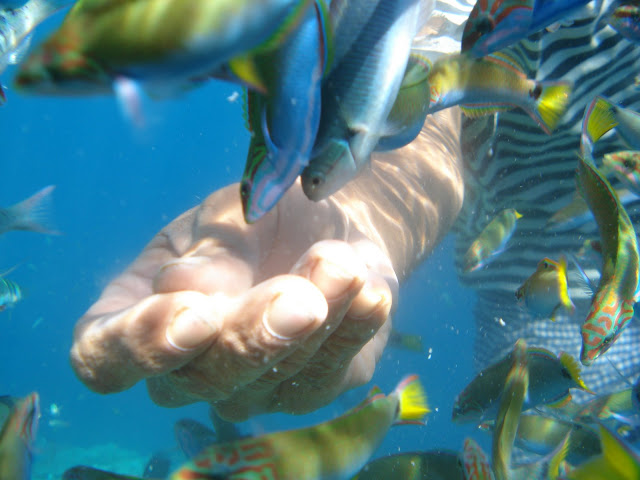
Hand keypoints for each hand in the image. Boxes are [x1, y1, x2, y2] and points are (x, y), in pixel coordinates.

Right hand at [70, 108, 461, 419]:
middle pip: (196, 382)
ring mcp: (250, 389)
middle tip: (295, 294)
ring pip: (269, 381)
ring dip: (312, 324)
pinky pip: (329, 375)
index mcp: (138, 320)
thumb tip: (185, 290)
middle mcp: (188, 369)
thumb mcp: (228, 218)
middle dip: (247, 336)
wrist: (330, 227)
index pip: (105, 359)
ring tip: (341, 263)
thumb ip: (209, 255)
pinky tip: (370, 291)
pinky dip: (353, 329)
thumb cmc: (261, 220)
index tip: (191, 314)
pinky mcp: (309, 389)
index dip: (141, 346)